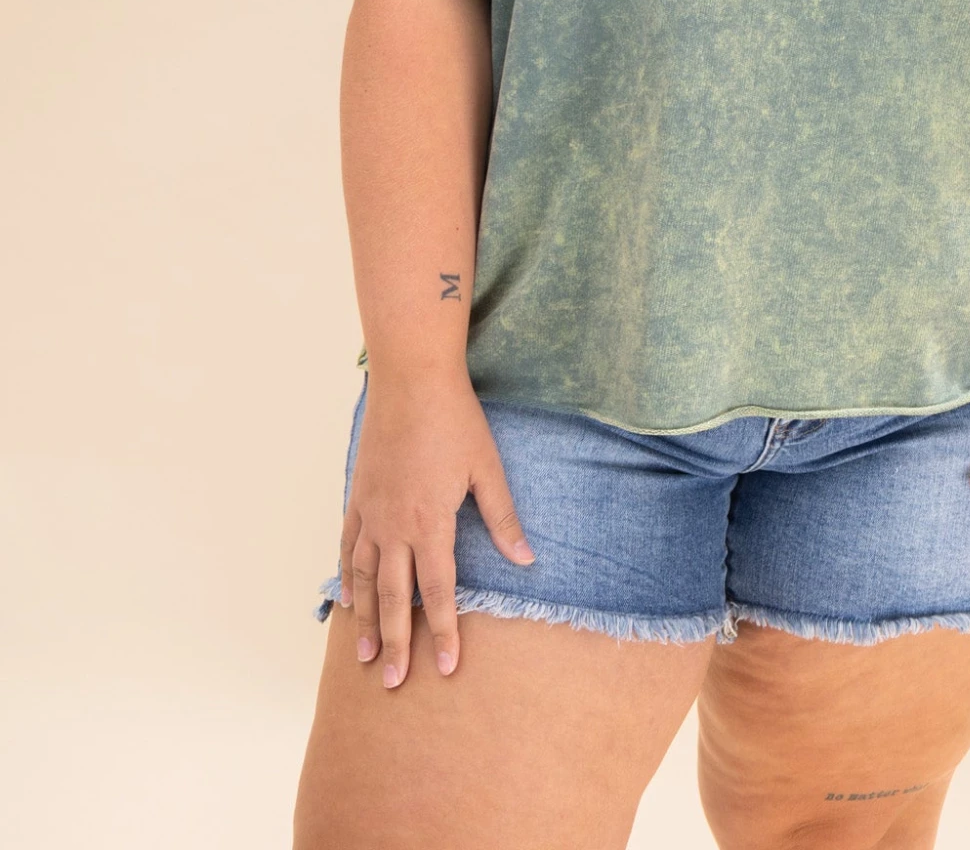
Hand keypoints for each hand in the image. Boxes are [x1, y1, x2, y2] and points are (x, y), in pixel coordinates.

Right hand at [338, 374, 535, 688]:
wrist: (412, 381)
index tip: (445, 667)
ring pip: (365, 579)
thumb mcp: (487, 468)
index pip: (439, 590)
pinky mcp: (358, 498)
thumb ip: (502, 518)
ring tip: (363, 658)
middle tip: (394, 683)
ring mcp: (371, 513)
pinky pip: (348, 548)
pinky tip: (348, 599)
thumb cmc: (455, 420)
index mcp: (431, 522)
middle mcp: (395, 526)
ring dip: (365, 621)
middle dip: (396, 643)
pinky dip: (347, 578)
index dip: (444, 631)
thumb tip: (526, 560)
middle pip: (395, 597)